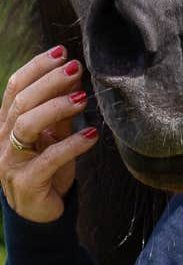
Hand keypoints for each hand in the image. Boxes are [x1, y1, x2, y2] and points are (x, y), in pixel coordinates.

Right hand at [0, 47, 98, 222]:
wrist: (40, 213)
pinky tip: (92, 136)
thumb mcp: (56, 135)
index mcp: (8, 123)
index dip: (36, 67)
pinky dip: (71, 145)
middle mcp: (3, 139)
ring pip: (26, 125)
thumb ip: (61, 110)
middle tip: (76, 67)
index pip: (15, 87)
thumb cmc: (48, 167)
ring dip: (56, 107)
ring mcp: (11, 161)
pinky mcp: (27, 183)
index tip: (61, 51)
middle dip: (49, 81)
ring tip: (83, 99)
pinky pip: (48, 160)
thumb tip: (75, 76)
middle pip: (21, 102)